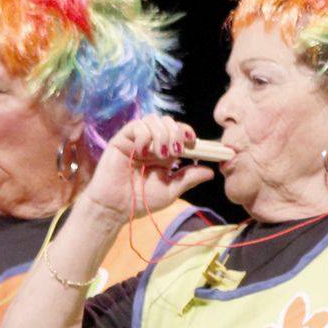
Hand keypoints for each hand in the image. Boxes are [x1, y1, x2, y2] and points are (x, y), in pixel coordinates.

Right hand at [79, 116, 213, 225]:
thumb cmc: (142, 200)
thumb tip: (211, 171)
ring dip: (162, 135)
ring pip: (154, 120)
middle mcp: (152, 143)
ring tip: (160, 155)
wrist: (117, 207)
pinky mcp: (122, 139)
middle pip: (168, 122)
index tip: (193, 141)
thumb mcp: (170, 190)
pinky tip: (143, 152)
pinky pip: (137, 126)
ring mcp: (137, 140)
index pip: (179, 132)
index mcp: (165, 152)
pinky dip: (145, 136)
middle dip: (176, 133)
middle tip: (175, 152)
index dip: (187, 132)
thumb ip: (188, 178)